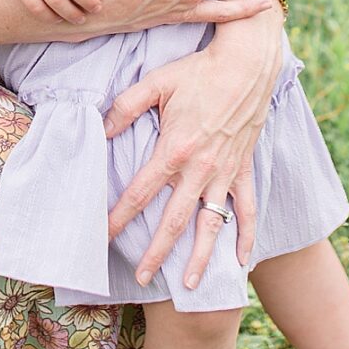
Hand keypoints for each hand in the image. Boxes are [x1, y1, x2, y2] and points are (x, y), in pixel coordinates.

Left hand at [103, 7, 284, 289]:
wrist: (247, 63)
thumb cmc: (198, 71)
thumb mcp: (155, 82)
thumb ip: (125, 107)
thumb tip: (101, 129)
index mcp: (174, 150)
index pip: (140, 192)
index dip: (120, 216)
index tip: (104, 236)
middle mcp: (200, 169)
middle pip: (174, 220)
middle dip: (156, 252)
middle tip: (141, 277)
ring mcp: (225, 172)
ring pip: (212, 224)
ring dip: (201, 257)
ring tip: (189, 284)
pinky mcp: (244, 168)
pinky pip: (247, 209)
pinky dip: (246, 235)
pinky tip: (242, 261)